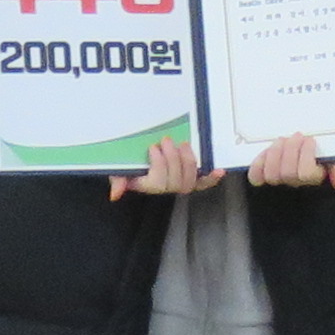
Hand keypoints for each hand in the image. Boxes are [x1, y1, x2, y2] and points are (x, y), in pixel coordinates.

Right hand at [106, 135, 228, 199]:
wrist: (140, 155)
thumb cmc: (130, 161)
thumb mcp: (119, 168)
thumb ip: (118, 179)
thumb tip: (115, 194)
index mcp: (147, 185)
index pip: (157, 183)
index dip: (159, 165)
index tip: (153, 147)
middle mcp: (166, 187)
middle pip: (176, 181)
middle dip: (173, 159)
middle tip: (167, 140)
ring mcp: (180, 183)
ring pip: (189, 180)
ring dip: (188, 161)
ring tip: (183, 144)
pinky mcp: (192, 178)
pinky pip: (203, 183)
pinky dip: (211, 178)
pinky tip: (219, 170)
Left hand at [247, 130, 334, 195]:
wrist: (301, 143)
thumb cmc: (319, 150)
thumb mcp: (334, 156)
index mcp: (313, 177)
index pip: (306, 174)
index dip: (306, 155)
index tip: (310, 140)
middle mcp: (295, 182)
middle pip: (288, 173)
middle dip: (291, 150)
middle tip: (297, 136)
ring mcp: (278, 178)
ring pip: (272, 175)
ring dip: (276, 153)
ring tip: (283, 140)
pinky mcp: (262, 174)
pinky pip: (256, 176)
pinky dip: (258, 163)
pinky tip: (266, 151)